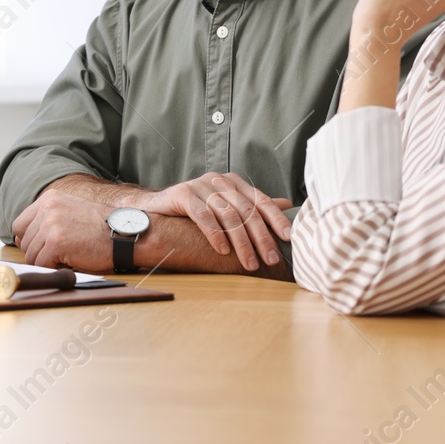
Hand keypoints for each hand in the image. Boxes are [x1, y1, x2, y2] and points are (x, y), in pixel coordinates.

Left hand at [12, 183, 120, 272]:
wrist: (124, 233)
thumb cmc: (102, 227)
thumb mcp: (71, 211)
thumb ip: (48, 219)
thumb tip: (23, 239)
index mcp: (49, 198)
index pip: (19, 224)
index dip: (29, 240)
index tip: (42, 246)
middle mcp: (47, 208)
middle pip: (24, 242)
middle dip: (39, 252)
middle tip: (61, 253)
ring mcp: (50, 224)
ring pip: (32, 255)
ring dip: (48, 262)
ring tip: (69, 255)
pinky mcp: (55, 242)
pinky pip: (42, 264)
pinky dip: (55, 268)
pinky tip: (72, 260)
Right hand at [142, 172, 292, 271]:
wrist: (156, 208)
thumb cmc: (195, 210)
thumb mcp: (227, 207)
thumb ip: (254, 206)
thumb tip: (287, 204)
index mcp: (234, 182)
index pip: (261, 200)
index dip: (276, 219)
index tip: (288, 238)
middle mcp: (220, 180)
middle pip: (247, 210)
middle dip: (261, 237)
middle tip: (270, 260)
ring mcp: (201, 185)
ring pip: (228, 215)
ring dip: (241, 242)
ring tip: (249, 263)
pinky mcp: (184, 193)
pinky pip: (203, 216)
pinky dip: (215, 234)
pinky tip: (222, 251)